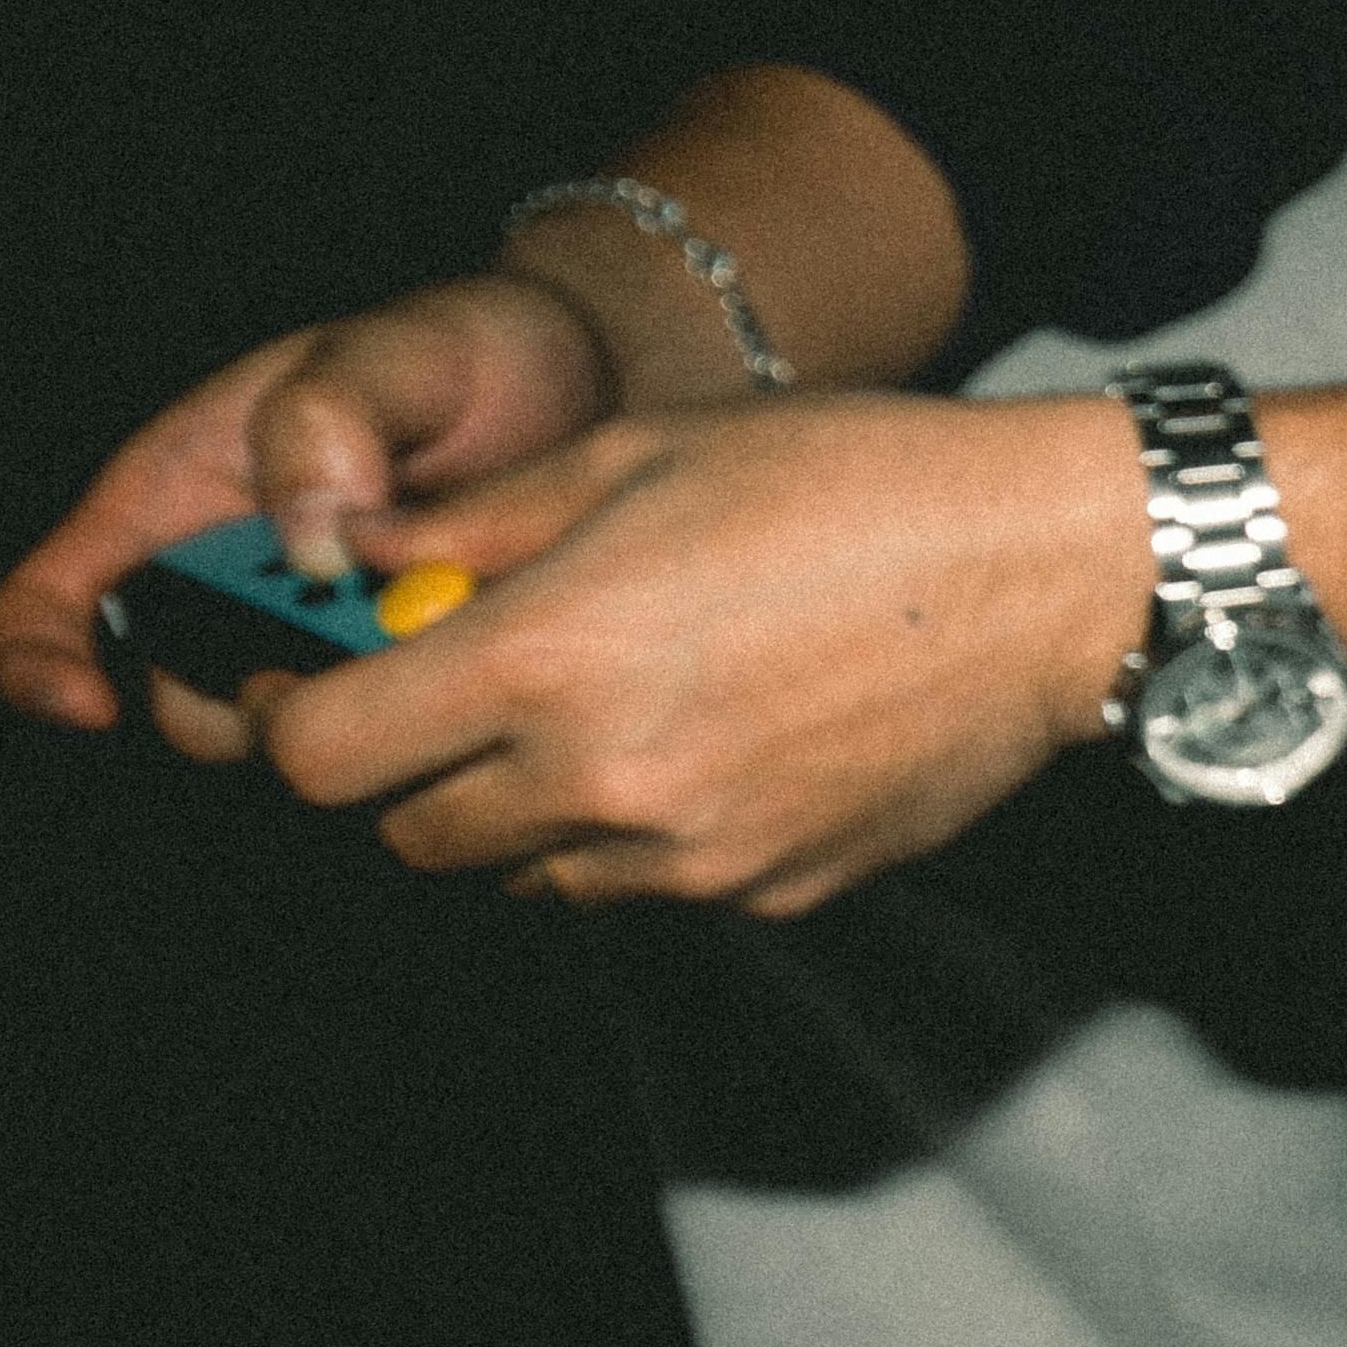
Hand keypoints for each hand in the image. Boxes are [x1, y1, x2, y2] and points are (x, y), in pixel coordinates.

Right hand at [0, 273, 622, 741]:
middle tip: (338, 675)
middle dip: (239, 715)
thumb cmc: (463, 356)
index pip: (51, 604)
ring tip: (435, 650)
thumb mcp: (392, 353)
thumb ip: (332, 418)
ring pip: (292, 745)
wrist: (593, 393)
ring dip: (348, 727)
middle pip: (181, 706)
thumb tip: (310, 541)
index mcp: (176, 507)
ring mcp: (322, 656)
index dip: (41, 664)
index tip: (88, 707)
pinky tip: (486, 682)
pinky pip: (393, 751)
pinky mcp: (410, 695)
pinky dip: (427, 735)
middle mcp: (234, 597)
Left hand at [240, 387, 1147, 914]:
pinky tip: (701, 743)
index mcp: (550, 661)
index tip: (325, 679)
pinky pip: (648, 887)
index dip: (300, 719)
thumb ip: (470, 525)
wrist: (1047, 576)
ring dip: (516, 814)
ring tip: (588, 718)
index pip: (322, 758)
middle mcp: (609, 784)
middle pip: (409, 840)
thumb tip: (349, 557)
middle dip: (402, 775)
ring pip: (525, 878)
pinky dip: (634, 835)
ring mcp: (698, 857)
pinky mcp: (774, 890)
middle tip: (449, 697)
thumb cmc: (850, 482)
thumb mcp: (635, 456)